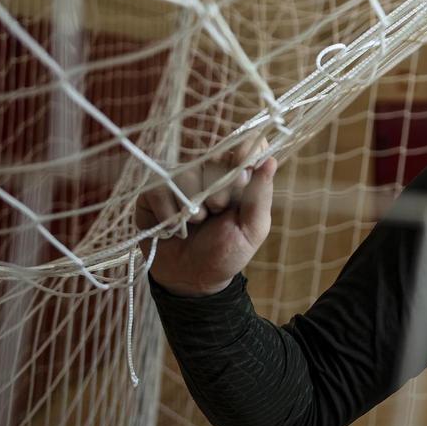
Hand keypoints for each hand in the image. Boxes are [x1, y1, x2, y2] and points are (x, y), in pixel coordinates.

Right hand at [135, 136, 276, 296]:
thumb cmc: (226, 252)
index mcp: (238, 177)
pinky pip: (161, 189)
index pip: (245, 146)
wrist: (191, 279)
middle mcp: (209, 172)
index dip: (244, 154)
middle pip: (215, 160)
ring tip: (196, 224)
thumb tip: (271, 161)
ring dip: (193, 208)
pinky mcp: (155, 190)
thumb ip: (260, 195)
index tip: (243, 176)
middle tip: (217, 212)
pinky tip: (174, 227)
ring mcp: (181, 178)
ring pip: (187, 175)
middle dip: (219, 192)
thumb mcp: (251, 229)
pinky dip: (169, 213)